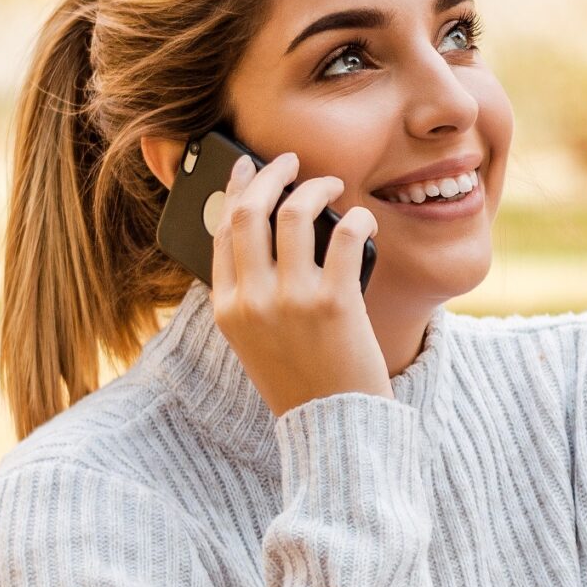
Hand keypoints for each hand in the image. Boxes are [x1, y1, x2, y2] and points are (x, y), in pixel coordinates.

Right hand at [209, 149, 390, 420]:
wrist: (335, 427)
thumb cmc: (303, 380)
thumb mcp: (257, 341)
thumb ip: (253, 294)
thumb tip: (269, 232)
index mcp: (227, 309)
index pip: (222, 232)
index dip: (236, 191)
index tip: (247, 168)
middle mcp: (252, 300)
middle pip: (249, 212)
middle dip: (268, 173)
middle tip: (289, 159)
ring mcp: (291, 300)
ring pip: (294, 213)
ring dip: (315, 186)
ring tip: (330, 182)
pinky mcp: (334, 302)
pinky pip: (345, 236)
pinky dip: (357, 217)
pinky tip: (364, 218)